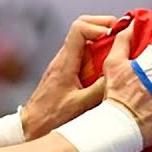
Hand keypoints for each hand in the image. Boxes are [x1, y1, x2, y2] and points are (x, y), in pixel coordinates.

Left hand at [20, 15, 115, 139]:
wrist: (31, 125)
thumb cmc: (50, 117)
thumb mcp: (80, 106)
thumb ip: (100, 89)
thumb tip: (119, 75)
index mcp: (65, 62)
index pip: (79, 28)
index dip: (98, 26)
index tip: (113, 35)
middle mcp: (63, 58)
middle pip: (82, 27)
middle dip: (103, 26)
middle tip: (121, 33)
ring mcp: (63, 63)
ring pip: (83, 39)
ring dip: (101, 38)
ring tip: (118, 46)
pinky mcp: (66, 70)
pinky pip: (82, 53)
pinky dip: (97, 52)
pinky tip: (108, 63)